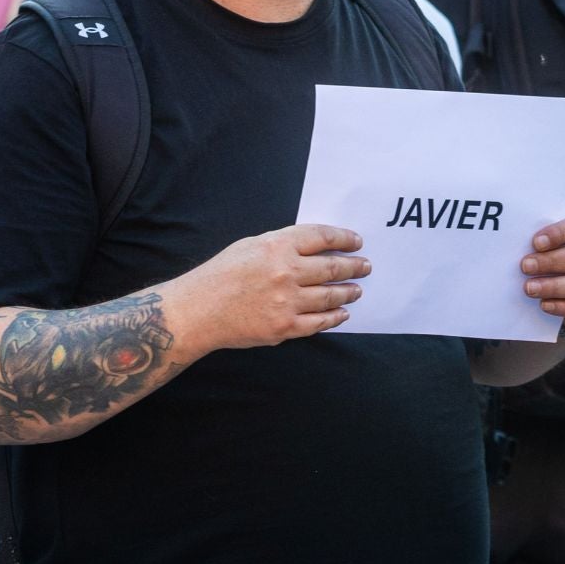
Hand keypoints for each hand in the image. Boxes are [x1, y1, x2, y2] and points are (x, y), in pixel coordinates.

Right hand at [182, 223, 371, 349]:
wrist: (199, 310)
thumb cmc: (219, 276)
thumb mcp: (248, 246)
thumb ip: (281, 244)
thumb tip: (312, 248)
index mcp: (277, 245)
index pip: (322, 238)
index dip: (344, 239)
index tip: (356, 242)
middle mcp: (286, 271)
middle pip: (333, 268)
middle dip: (354, 267)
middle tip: (365, 267)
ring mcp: (288, 301)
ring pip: (331, 296)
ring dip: (348, 292)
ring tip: (357, 290)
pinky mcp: (285, 326)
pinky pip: (320, 322)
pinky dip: (335, 317)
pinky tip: (342, 313)